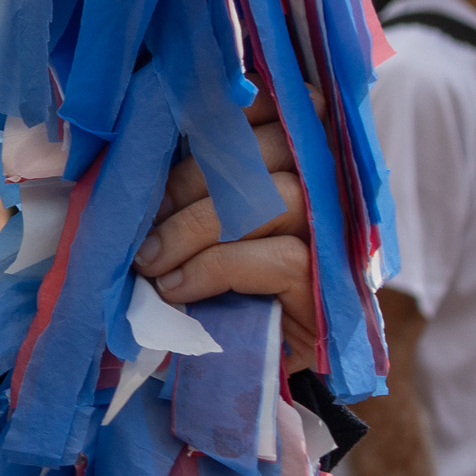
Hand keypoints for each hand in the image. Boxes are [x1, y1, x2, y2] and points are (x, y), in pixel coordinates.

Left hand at [141, 97, 320, 361]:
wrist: (248, 367)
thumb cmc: (219, 286)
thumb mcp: (205, 223)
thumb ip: (196, 180)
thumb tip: (138, 148)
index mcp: (306, 160)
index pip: (285, 108)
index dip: (237, 107)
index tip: (175, 125)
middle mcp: (332, 190)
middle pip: (264, 153)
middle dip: (187, 182)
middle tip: (138, 222)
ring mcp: (338, 237)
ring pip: (271, 200)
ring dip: (193, 228)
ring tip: (150, 261)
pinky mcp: (333, 286)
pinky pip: (279, 258)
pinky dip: (214, 269)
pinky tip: (177, 288)